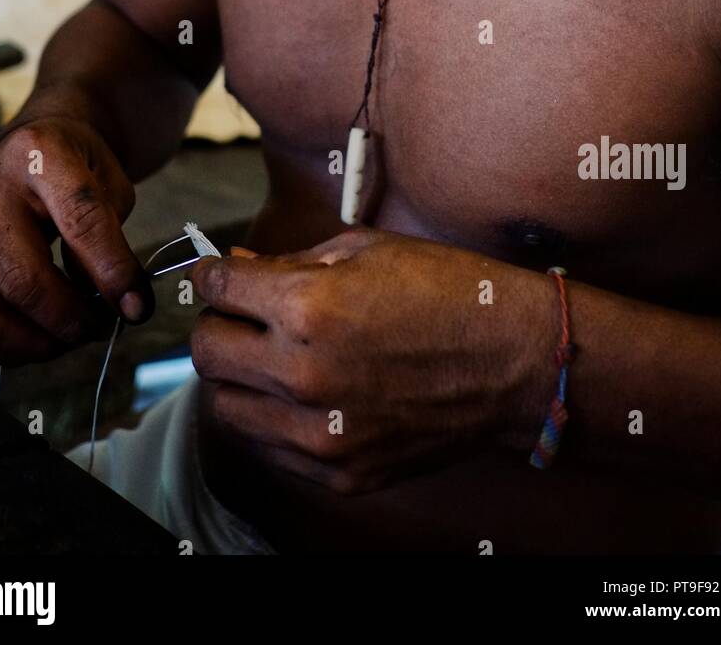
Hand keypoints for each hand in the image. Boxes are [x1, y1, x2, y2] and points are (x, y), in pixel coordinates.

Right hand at [0, 117, 152, 364]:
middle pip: (21, 280)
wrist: (33, 148)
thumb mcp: (112, 186)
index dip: (112, 273)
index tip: (137, 308)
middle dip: (69, 320)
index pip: (80, 223)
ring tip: (69, 336)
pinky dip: (4, 347)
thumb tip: (121, 306)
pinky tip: (38, 336)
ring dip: (34, 343)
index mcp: (39, 154)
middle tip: (99, 326)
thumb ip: (114, 242)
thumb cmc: (79, 168)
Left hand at [191, 229, 545, 494]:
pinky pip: (268, 446)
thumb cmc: (449, 292)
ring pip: (225, 406)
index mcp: (308, 307)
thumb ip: (290, 262)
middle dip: (218, 324)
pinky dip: (271, 417)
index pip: (214, 289)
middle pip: (205, 352)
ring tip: (274, 357)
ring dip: (238, 376)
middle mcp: (303, 375)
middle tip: (243, 315)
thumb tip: (238, 271)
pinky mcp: (338, 472)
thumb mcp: (366, 249)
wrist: (515, 362)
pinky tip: (303, 393)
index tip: (220, 276)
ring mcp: (320, 433)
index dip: (212, 274)